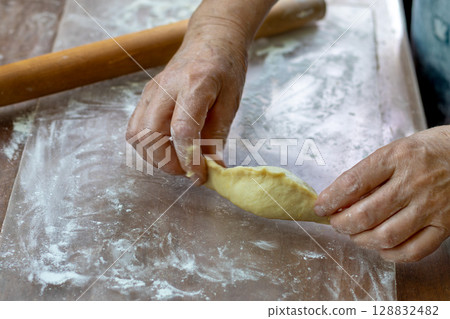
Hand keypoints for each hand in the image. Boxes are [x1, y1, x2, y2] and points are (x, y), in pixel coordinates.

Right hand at [126, 33, 246, 183]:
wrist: (210, 40)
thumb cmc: (225, 68)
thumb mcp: (231, 102)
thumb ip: (219, 136)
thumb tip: (214, 168)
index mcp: (195, 84)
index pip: (182, 129)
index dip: (190, 159)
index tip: (200, 176)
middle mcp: (166, 87)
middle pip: (150, 135)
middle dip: (167, 162)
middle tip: (188, 170)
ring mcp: (151, 91)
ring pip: (136, 134)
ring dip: (154, 156)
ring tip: (177, 160)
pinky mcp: (145, 97)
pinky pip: (135, 128)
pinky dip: (147, 145)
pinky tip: (166, 147)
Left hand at [315, 126, 449, 261]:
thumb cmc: (423, 152)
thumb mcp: (393, 150)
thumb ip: (368, 173)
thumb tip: (338, 198)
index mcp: (396, 158)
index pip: (353, 183)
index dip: (330, 199)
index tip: (320, 207)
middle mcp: (413, 183)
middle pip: (367, 214)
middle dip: (342, 223)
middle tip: (335, 223)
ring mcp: (431, 206)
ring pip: (386, 235)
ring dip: (361, 240)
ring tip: (354, 235)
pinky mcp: (444, 226)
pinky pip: (413, 251)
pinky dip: (390, 254)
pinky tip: (380, 247)